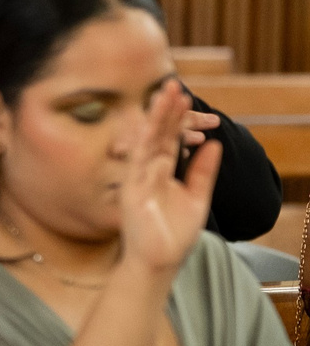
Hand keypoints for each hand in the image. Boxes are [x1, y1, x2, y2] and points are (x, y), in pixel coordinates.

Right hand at [122, 78, 218, 276]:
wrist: (159, 260)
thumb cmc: (173, 233)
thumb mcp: (197, 197)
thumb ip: (203, 171)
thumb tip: (214, 145)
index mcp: (162, 171)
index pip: (170, 138)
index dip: (178, 118)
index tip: (185, 96)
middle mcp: (148, 170)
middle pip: (158, 134)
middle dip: (166, 109)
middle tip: (174, 84)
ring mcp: (138, 177)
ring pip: (147, 140)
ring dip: (156, 118)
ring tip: (166, 96)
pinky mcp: (131, 188)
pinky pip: (138, 161)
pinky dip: (144, 142)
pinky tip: (150, 125)